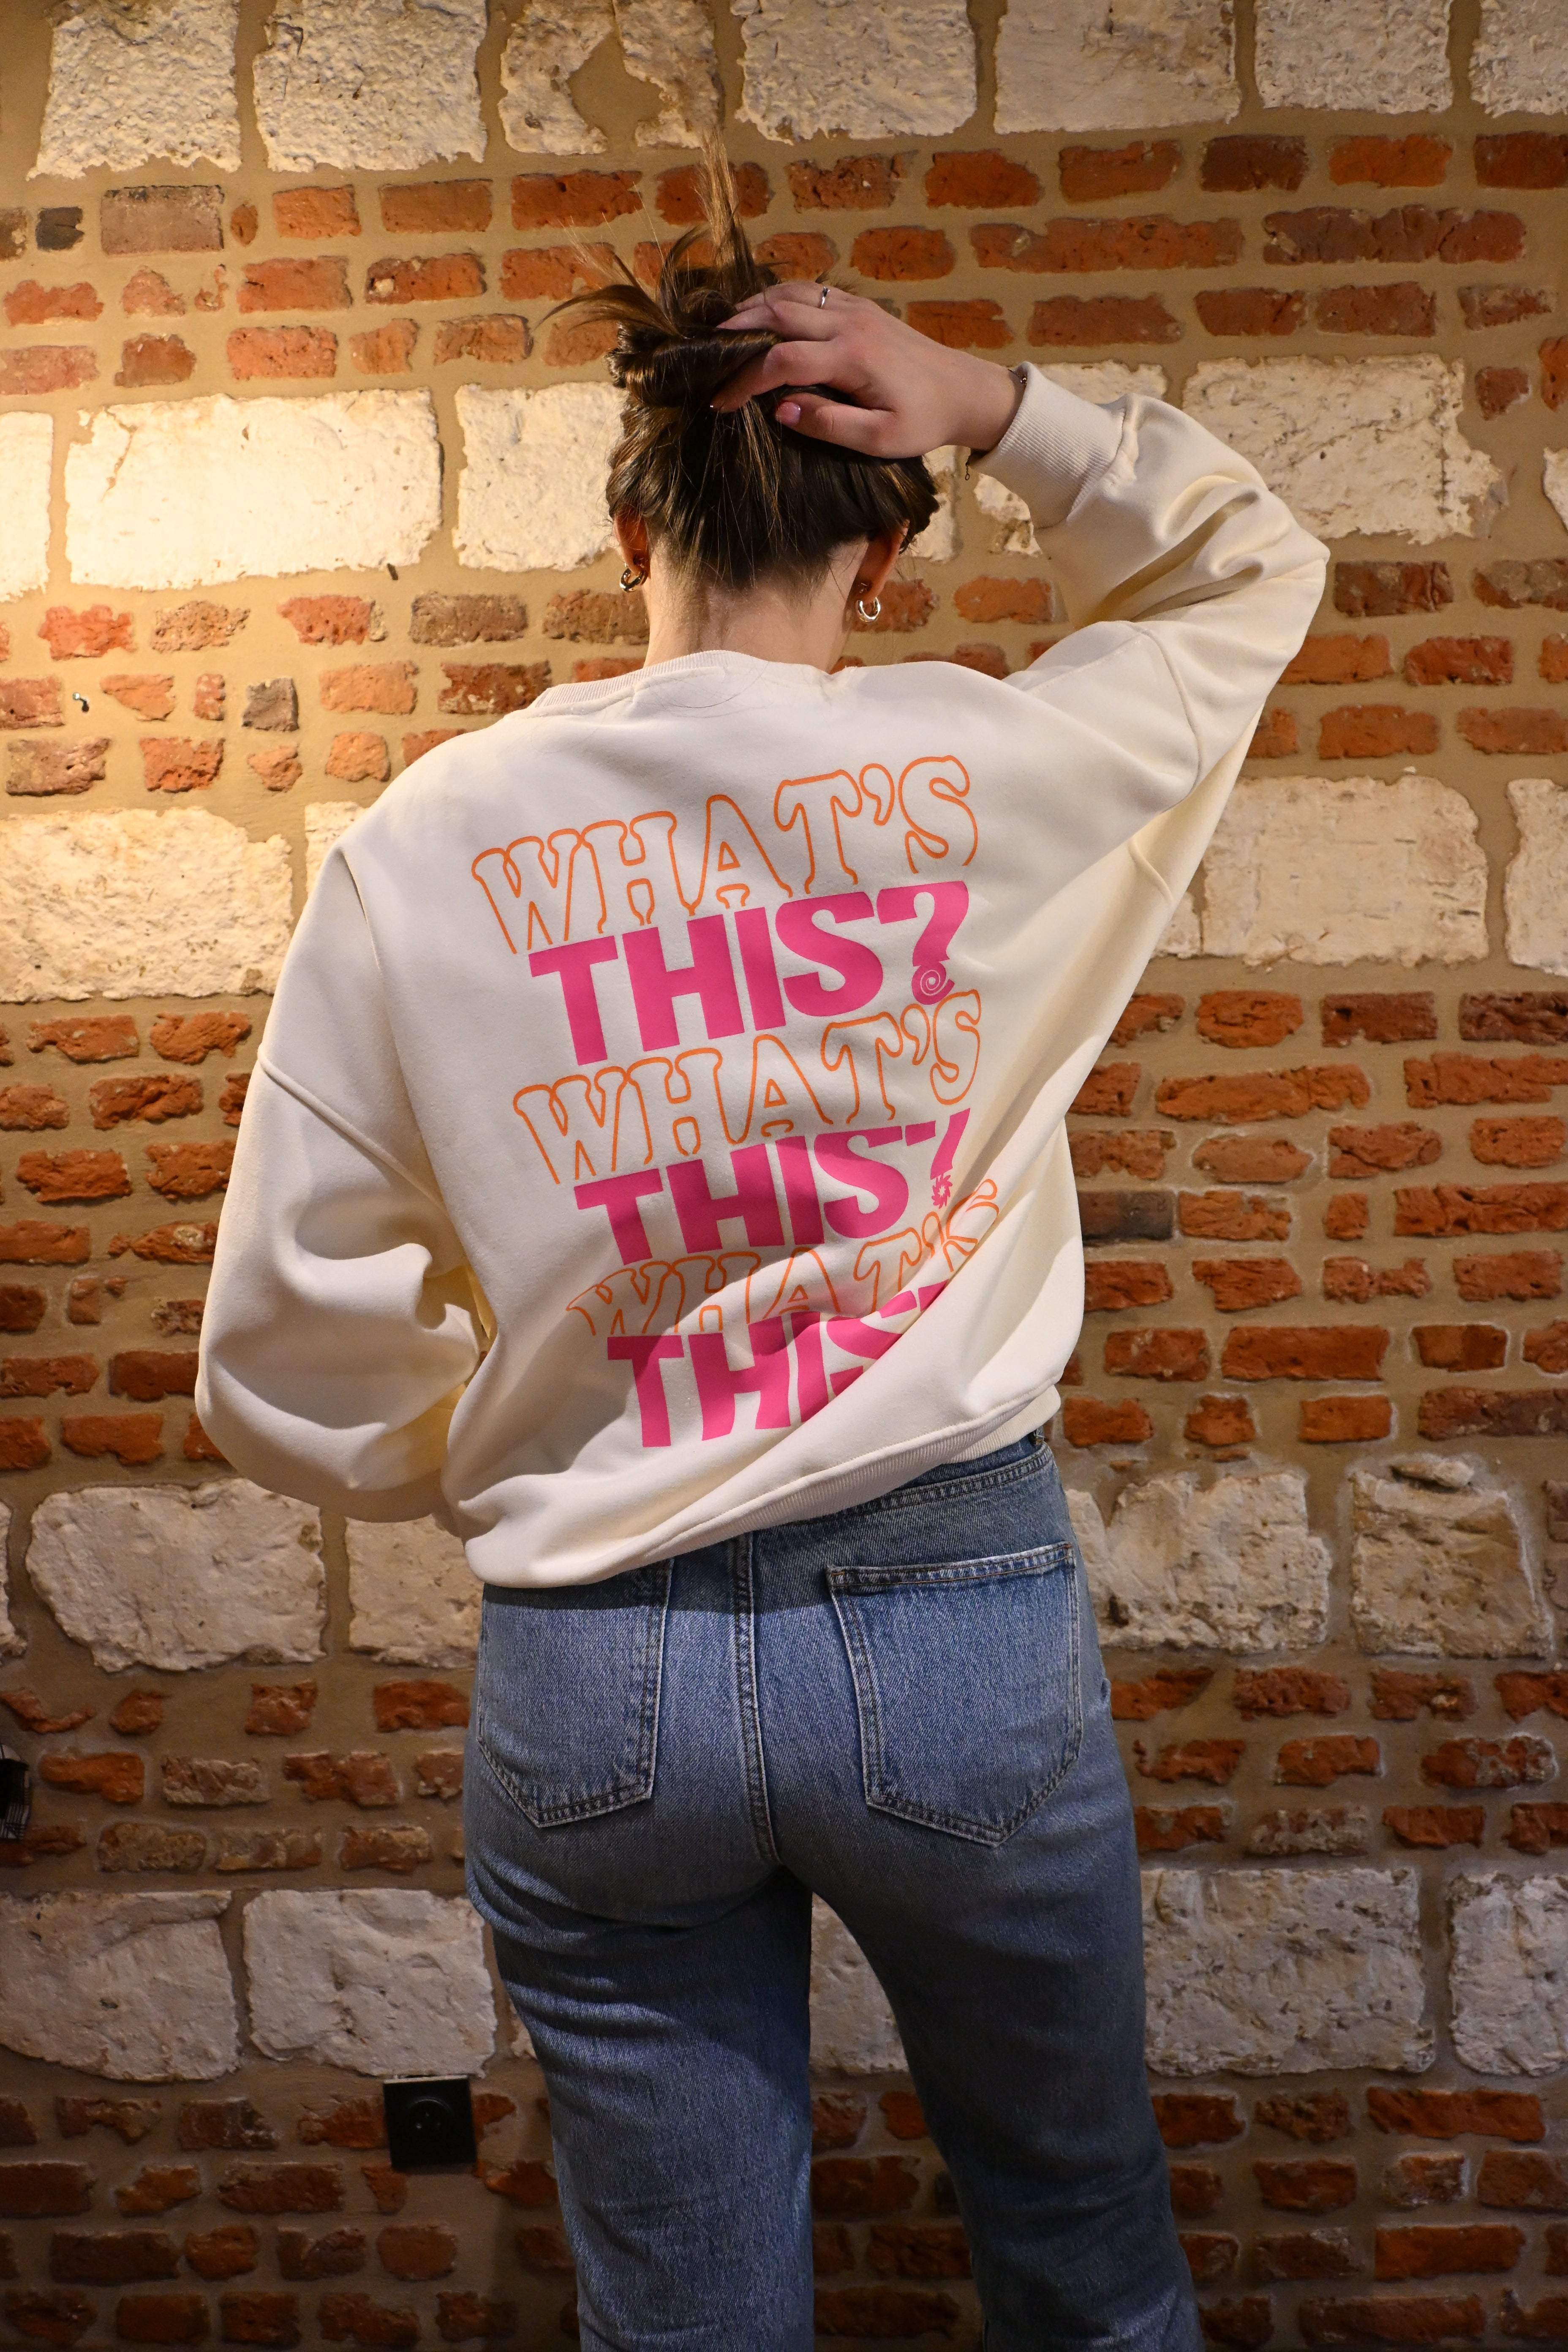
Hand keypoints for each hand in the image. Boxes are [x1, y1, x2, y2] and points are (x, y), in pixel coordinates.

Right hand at [711, 283, 1021, 458]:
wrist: (963, 390)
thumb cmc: (924, 420)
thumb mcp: (880, 439)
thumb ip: (830, 426)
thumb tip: (782, 409)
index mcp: (852, 358)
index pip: (782, 360)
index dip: (745, 380)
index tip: (721, 402)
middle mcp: (849, 323)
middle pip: (778, 313)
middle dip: (737, 332)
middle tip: (708, 353)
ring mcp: (855, 308)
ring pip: (792, 294)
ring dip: (754, 307)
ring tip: (725, 329)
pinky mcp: (860, 306)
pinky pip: (810, 289)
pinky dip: (779, 296)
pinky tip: (762, 311)